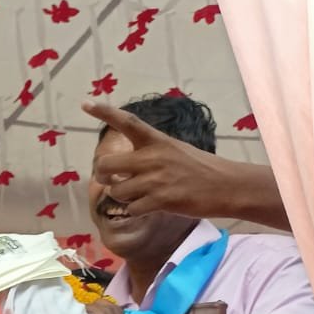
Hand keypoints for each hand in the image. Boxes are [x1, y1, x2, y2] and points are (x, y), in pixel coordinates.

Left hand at [83, 101, 242, 217]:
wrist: (228, 186)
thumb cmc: (200, 168)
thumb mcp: (175, 150)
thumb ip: (148, 154)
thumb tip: (119, 169)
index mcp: (157, 140)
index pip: (127, 122)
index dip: (104, 113)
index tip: (85, 103)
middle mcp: (153, 157)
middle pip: (105, 165)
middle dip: (102, 174)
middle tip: (109, 178)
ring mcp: (155, 179)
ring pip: (116, 191)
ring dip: (123, 196)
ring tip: (141, 194)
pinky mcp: (160, 200)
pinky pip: (131, 209)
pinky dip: (136, 210)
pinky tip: (151, 206)